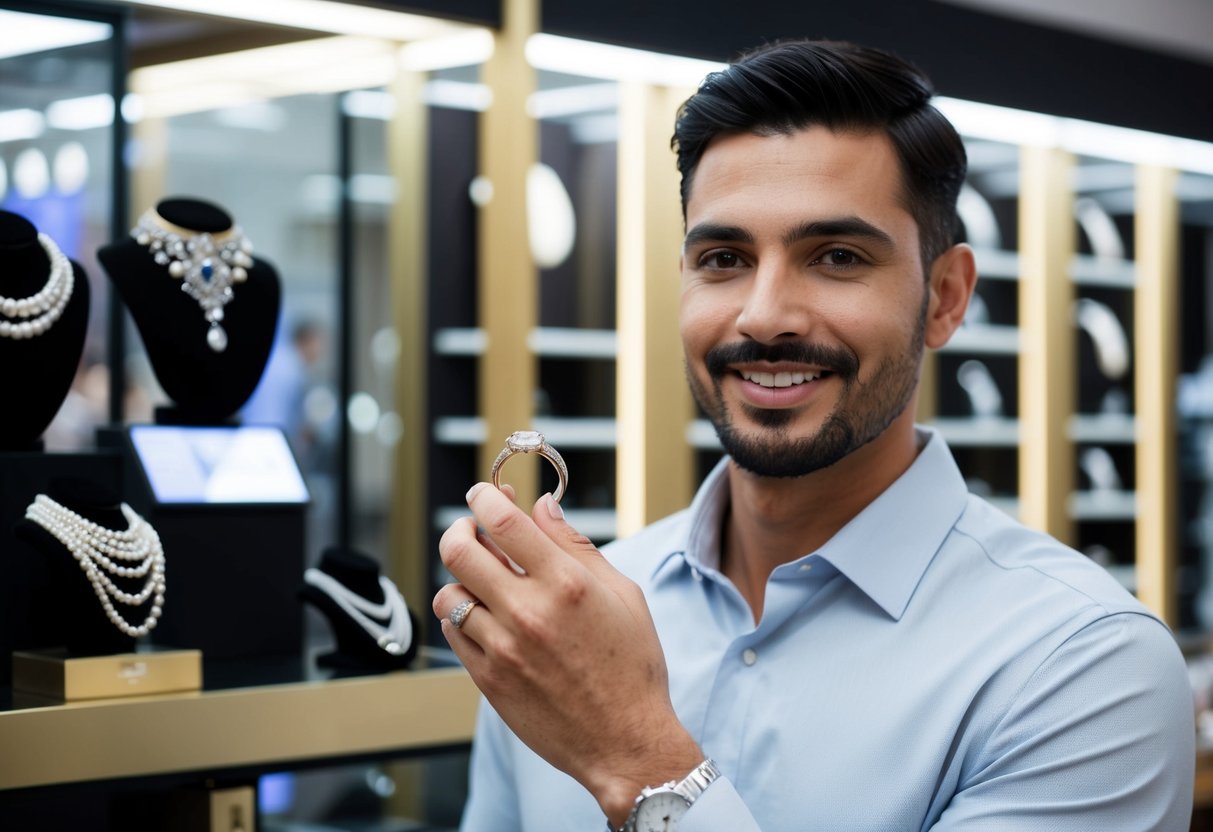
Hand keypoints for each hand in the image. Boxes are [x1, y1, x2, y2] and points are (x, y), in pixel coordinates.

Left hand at [433, 483, 701, 823]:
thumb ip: (575, 546)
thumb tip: (542, 507)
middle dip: (460, 529)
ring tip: (484, 582)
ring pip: (449, 593)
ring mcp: (503, 648)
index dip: (485, 496)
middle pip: (459, 549)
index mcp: (567, 584)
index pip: (504, 520)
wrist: (625, 742)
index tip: (485, 494)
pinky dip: (461, 616)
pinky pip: (453, 631)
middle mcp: (529, 612)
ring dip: (462, 579)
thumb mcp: (622, 594)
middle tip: (471, 529)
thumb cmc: (632, 668)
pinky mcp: (488, 679)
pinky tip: (485, 616)